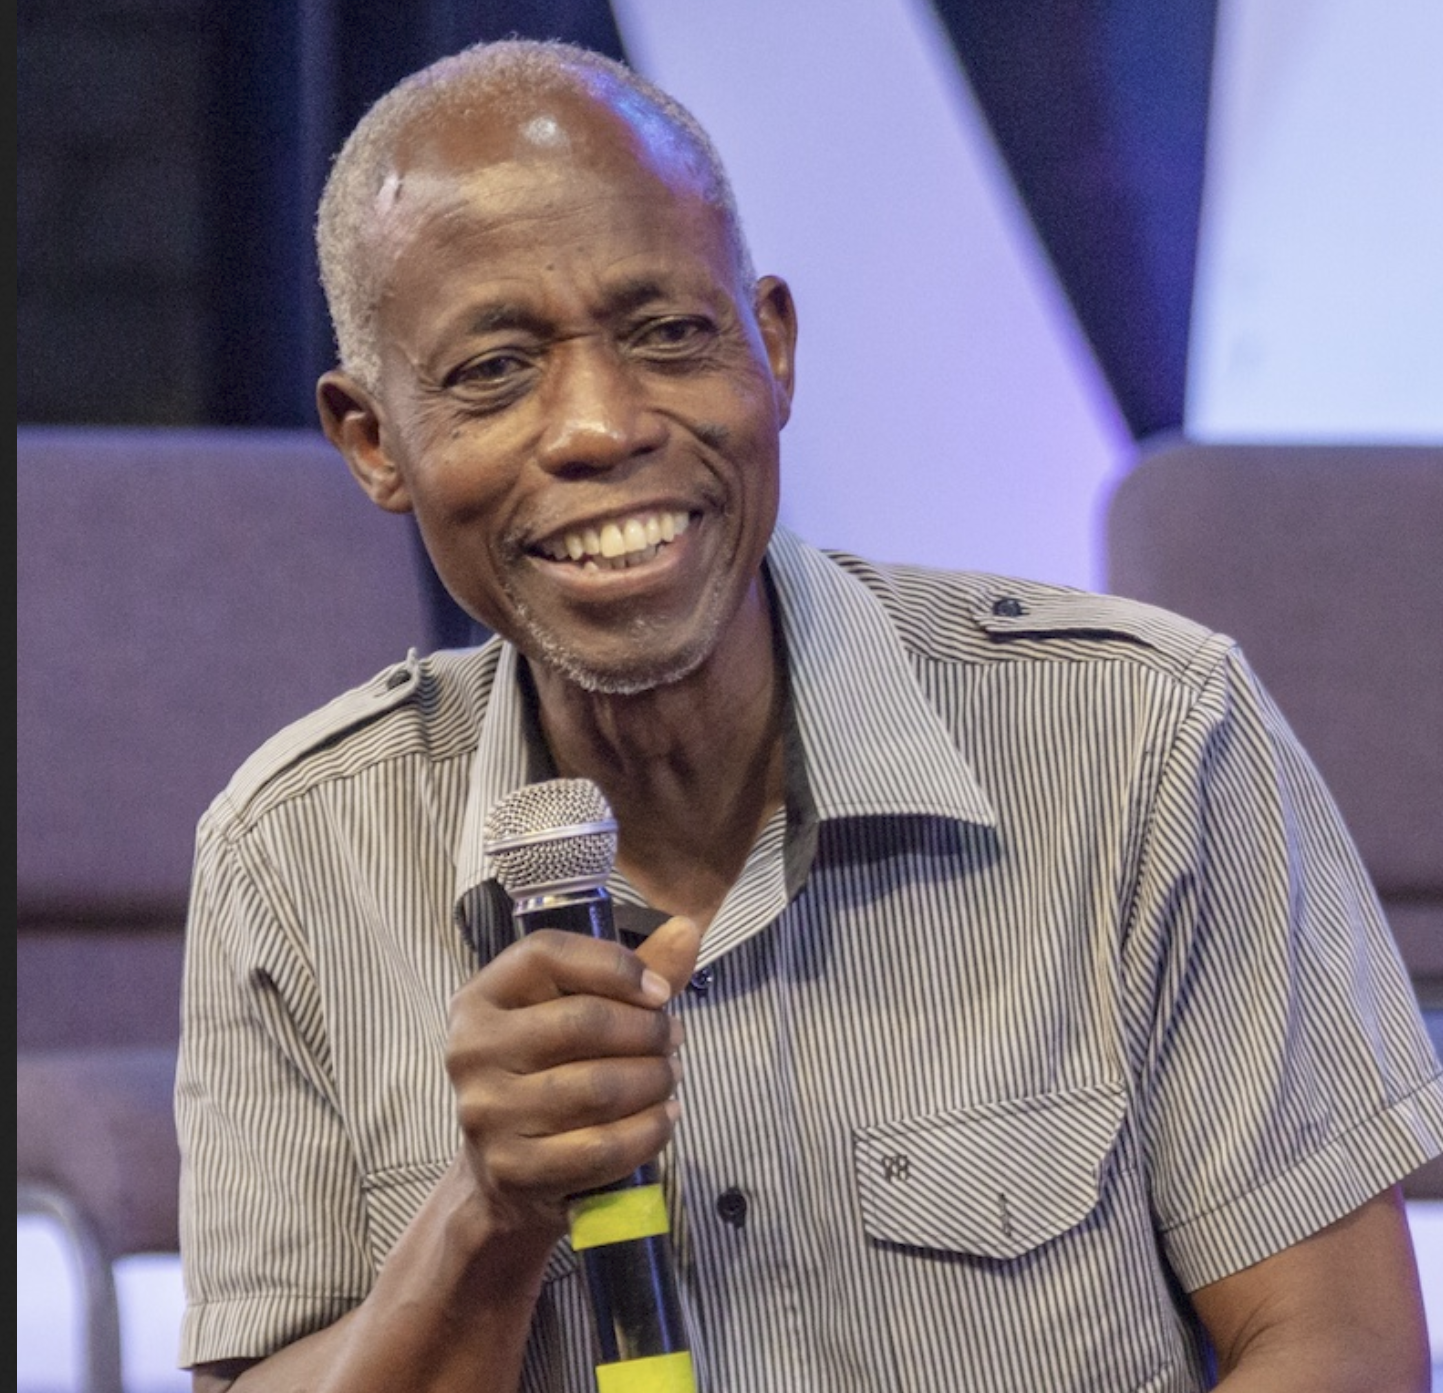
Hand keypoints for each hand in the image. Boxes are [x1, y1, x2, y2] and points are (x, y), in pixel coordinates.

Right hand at [445, 915, 701, 1237]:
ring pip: (598, 1088)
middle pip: (582, 1022)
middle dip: (647, 1030)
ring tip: (671, 1075)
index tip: (661, 991)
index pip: (546, 955)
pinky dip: (648, 1131)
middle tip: (675, 1038)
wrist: (506, 1173)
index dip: (614, 964)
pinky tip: (665, 1117)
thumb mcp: (577, 1012)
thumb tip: (688, 930)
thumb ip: (630, 972)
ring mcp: (486, 1113)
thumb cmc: (549, 1072)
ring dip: (654, 1080)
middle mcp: (471, 1050)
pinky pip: (601, 1147)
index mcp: (480, 997)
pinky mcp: (512, 1168)